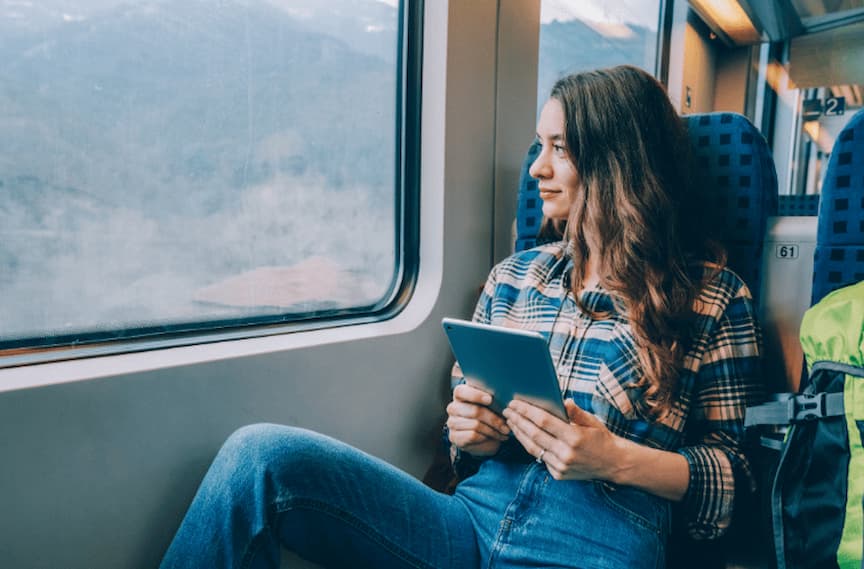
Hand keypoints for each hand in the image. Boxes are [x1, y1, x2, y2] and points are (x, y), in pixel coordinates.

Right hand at [446, 383, 509, 456]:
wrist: (482, 436)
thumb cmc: (487, 415)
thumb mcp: (490, 404)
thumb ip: (492, 397)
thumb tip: (504, 397)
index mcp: (460, 394)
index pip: (461, 392)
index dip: (476, 395)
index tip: (490, 399)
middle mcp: (453, 408)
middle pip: (474, 411)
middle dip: (493, 419)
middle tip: (506, 425)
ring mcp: (452, 422)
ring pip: (476, 425)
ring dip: (493, 430)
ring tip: (504, 432)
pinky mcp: (454, 436)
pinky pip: (473, 435)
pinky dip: (486, 437)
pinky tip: (494, 437)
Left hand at [503, 399, 624, 480]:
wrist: (613, 464)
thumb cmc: (601, 438)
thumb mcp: (592, 421)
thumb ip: (575, 412)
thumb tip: (563, 400)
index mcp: (574, 437)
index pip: (543, 421)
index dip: (526, 411)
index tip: (515, 403)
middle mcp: (566, 453)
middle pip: (534, 434)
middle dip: (517, 421)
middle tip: (507, 410)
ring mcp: (561, 466)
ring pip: (533, 448)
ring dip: (519, 434)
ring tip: (510, 422)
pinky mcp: (558, 474)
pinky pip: (540, 458)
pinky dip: (530, 446)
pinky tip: (522, 436)